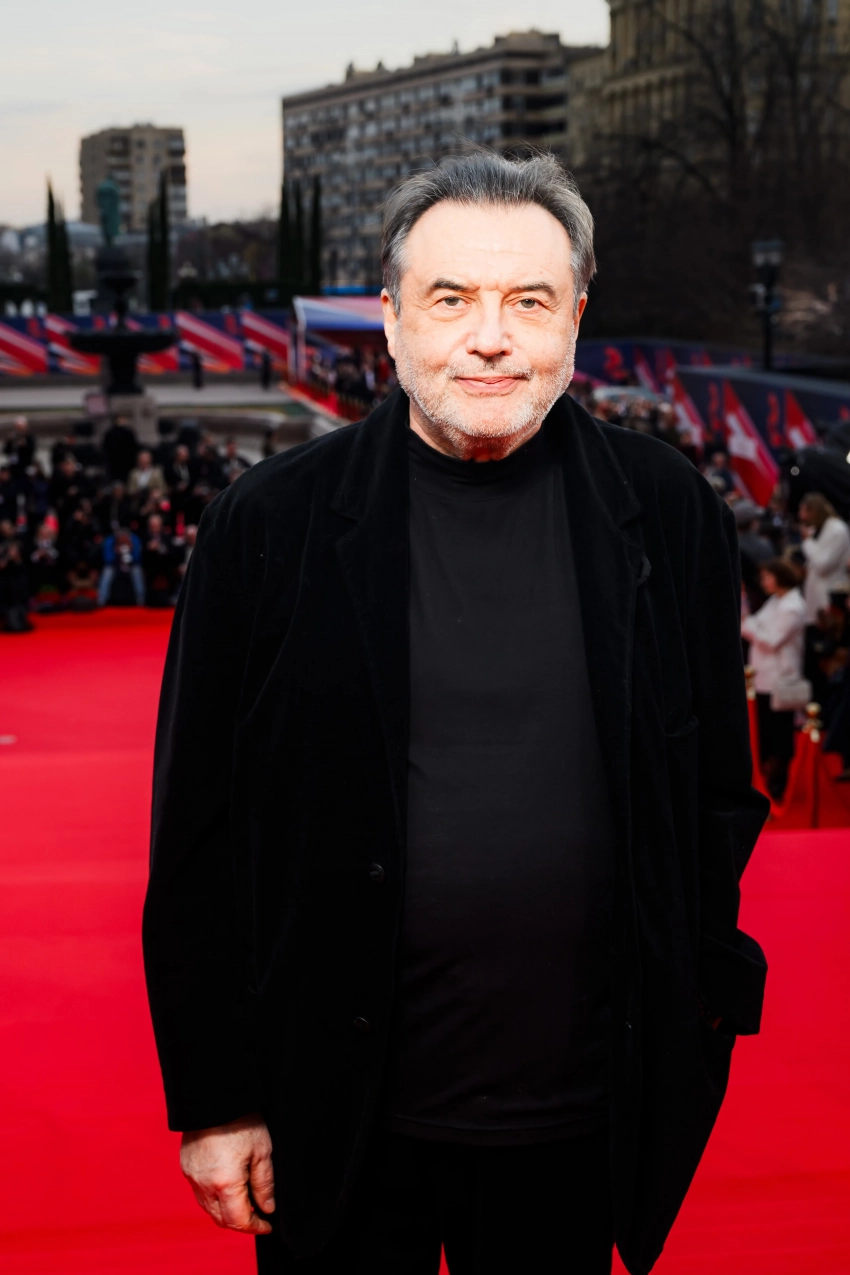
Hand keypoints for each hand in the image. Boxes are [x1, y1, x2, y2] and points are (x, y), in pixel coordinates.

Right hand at [180, 1114, 273, 1234]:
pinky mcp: (187, 1167)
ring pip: (209, 1208)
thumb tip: (267, 1208)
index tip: (267, 1225)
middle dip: (240, 1221)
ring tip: (244, 1199)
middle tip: (258, 1213)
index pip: (239, 1221)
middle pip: (221, 1219)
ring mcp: (192, 1177)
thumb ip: (264, 1185)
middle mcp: (204, 1186)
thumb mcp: (262, 1152)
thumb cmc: (241, 1121)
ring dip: (226, 1211)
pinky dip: (214, 1197)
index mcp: (225, 1184)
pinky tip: (227, 1185)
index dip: (255, 1227)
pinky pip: (200, 1192)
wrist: (214, 1097)